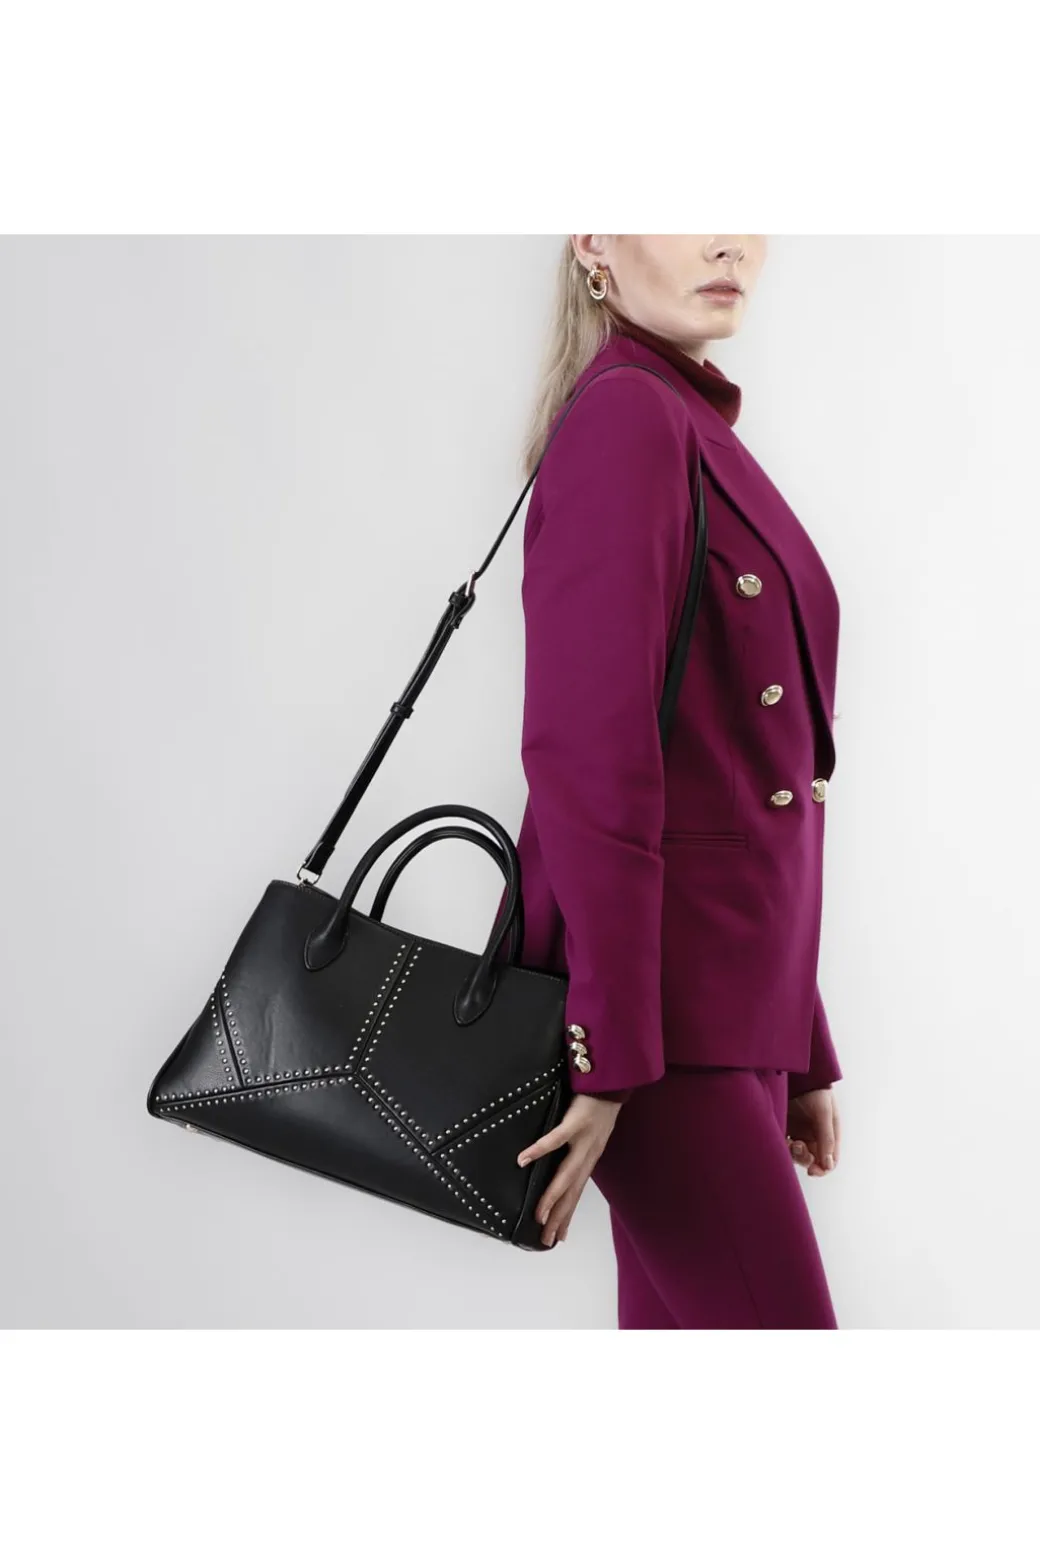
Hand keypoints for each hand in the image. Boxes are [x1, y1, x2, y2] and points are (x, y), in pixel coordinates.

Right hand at [516, 1092, 622, 1246]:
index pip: (575, 1195)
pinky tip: (522, 1160)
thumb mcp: (588, 1137)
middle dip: (559, 1218)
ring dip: (552, 1197)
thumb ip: (574, 1152)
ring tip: (539, 1216)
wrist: (611, 1084)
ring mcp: (583, 1141)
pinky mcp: (575, 1123)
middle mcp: (588, 1156)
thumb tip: (555, 1166)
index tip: (557, 1238)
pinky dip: (538, 1151)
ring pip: (566, 1176)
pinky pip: (555, 1140)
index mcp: (588, 1160)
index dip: (567, 1216)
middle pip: (571, 1193)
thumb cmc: (596, 1108)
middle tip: (546, 1239)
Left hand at [787, 1087, 840, 1176]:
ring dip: (794, 1154)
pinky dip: (782, 1148)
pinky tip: (782, 1141)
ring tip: (791, 1142)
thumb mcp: (824, 1112)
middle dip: (806, 1158)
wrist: (795, 1073)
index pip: (829, 1160)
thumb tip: (828, 1165)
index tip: (813, 1170)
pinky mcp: (785, 1128)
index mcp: (829, 1134)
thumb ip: (826, 1137)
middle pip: (812, 1160)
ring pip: (797, 1155)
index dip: (823, 1168)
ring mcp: (799, 1132)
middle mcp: (815, 1136)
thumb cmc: (815, 1090)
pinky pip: (783, 1146)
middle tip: (798, 1146)